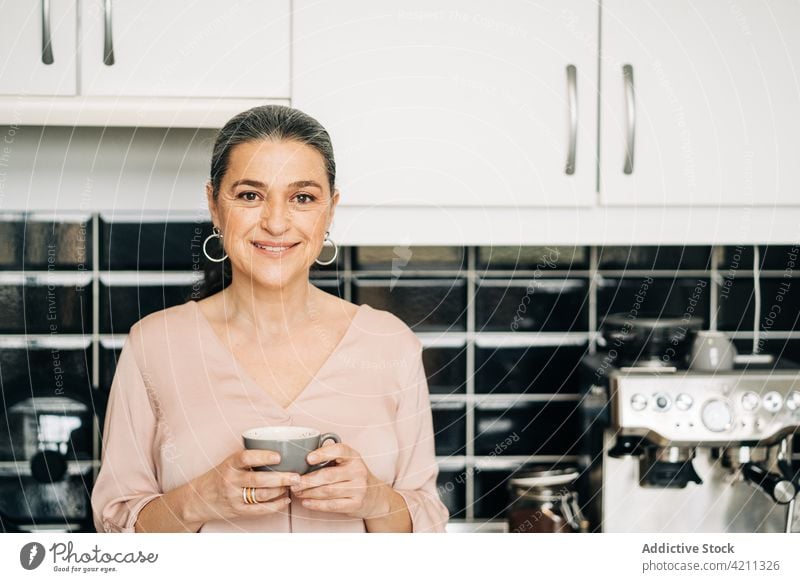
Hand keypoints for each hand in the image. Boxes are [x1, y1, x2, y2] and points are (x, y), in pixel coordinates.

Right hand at [182, 449, 300, 524]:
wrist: (198, 499)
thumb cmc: (220, 476)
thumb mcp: (229, 462)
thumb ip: (248, 458)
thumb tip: (280, 448)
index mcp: (229, 464)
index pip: (246, 457)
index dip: (263, 456)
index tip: (279, 456)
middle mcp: (230, 480)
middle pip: (259, 480)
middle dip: (281, 478)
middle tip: (296, 476)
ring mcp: (234, 497)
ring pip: (262, 495)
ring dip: (281, 491)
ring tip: (293, 485)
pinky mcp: (238, 511)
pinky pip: (260, 510)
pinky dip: (276, 506)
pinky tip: (285, 500)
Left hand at [289, 442, 390, 519]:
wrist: (374, 496)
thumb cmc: (353, 476)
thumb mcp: (347, 462)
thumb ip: (330, 458)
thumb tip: (302, 457)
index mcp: (354, 457)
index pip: (339, 450)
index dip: (323, 453)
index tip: (308, 458)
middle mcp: (358, 471)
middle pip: (328, 475)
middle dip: (307, 480)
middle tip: (293, 482)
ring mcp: (359, 488)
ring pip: (327, 491)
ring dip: (308, 493)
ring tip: (297, 492)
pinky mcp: (355, 504)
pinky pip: (332, 505)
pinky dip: (316, 504)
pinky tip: (306, 502)